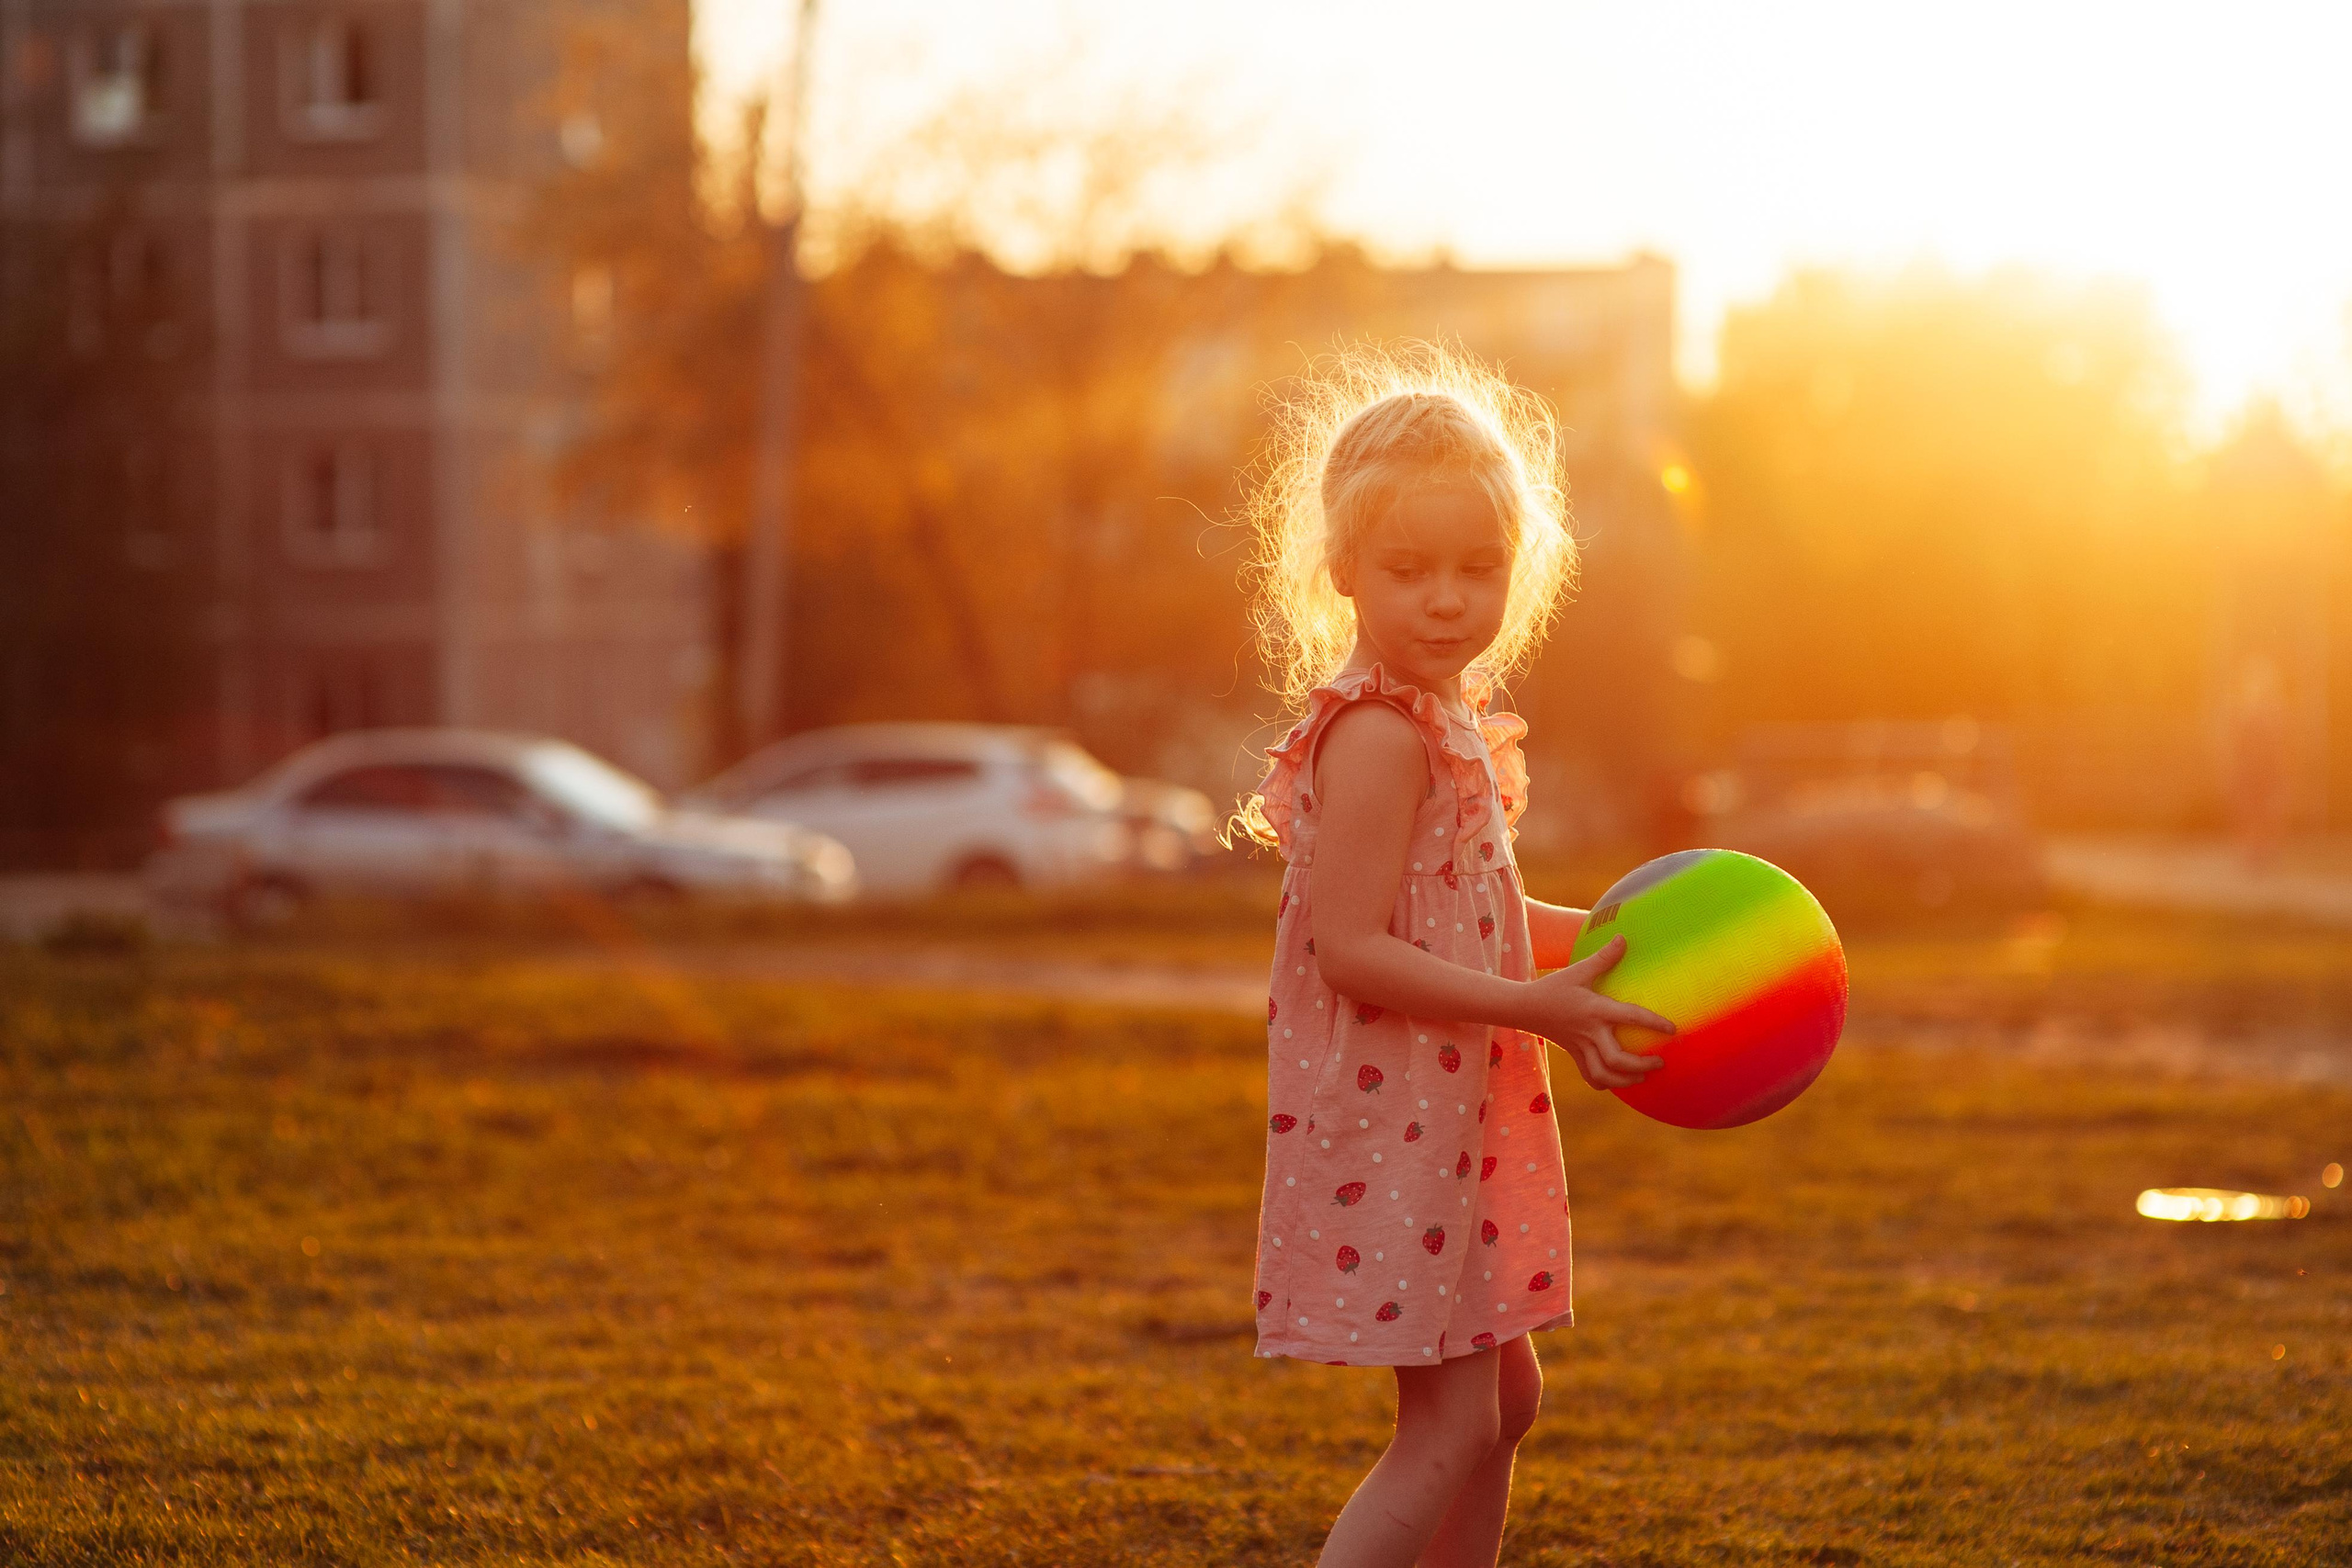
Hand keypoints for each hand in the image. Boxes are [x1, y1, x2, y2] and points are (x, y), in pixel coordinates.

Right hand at [1514, 934, 1676, 1090]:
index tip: (1672, 1029)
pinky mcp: (1574, 1055)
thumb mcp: (1578, 970)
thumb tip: (1623, 938)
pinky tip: (1618, 1080)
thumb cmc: (1553, 987)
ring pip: (1603, 1075)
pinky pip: (1591, 1077)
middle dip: (1642, 1065)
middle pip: (1617, 1059)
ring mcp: (1581, 1047)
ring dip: (1625, 1081)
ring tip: (1642, 1077)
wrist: (1524, 1008)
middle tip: (1660, 1061)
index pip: (1630, 1016)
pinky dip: (1606, 1083)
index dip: (1653, 1023)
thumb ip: (1603, 957)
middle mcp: (1590, 1032)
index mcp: (1595, 1010)